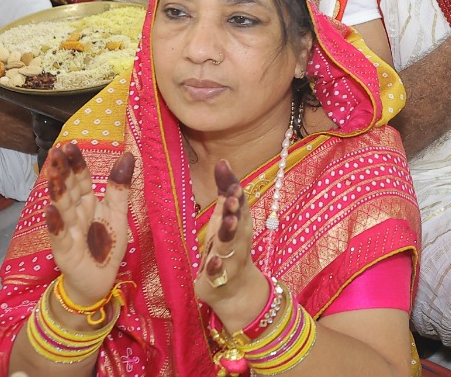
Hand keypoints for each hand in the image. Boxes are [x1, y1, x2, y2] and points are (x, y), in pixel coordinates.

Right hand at [43, 142, 133, 308]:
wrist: (99, 281)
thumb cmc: (106, 245)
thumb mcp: (118, 213)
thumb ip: (120, 187)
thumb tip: (127, 154)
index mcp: (88, 203)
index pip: (81, 179)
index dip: (76, 163)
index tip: (70, 145)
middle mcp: (75, 214)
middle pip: (69, 189)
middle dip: (63, 171)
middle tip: (56, 152)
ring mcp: (68, 231)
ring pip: (62, 208)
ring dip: (57, 192)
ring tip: (53, 175)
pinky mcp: (65, 250)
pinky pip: (59, 234)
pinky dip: (55, 223)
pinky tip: (50, 210)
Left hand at [195, 161, 268, 331]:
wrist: (236, 290)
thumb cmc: (228, 247)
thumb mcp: (225, 218)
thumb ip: (224, 192)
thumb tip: (223, 161)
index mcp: (238, 222)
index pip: (238, 201)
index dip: (233, 187)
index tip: (227, 172)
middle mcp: (237, 238)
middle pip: (237, 221)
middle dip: (234, 209)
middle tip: (231, 196)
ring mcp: (229, 258)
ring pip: (229, 244)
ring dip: (229, 232)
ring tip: (227, 221)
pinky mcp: (218, 278)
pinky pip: (217, 272)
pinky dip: (216, 267)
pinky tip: (212, 262)